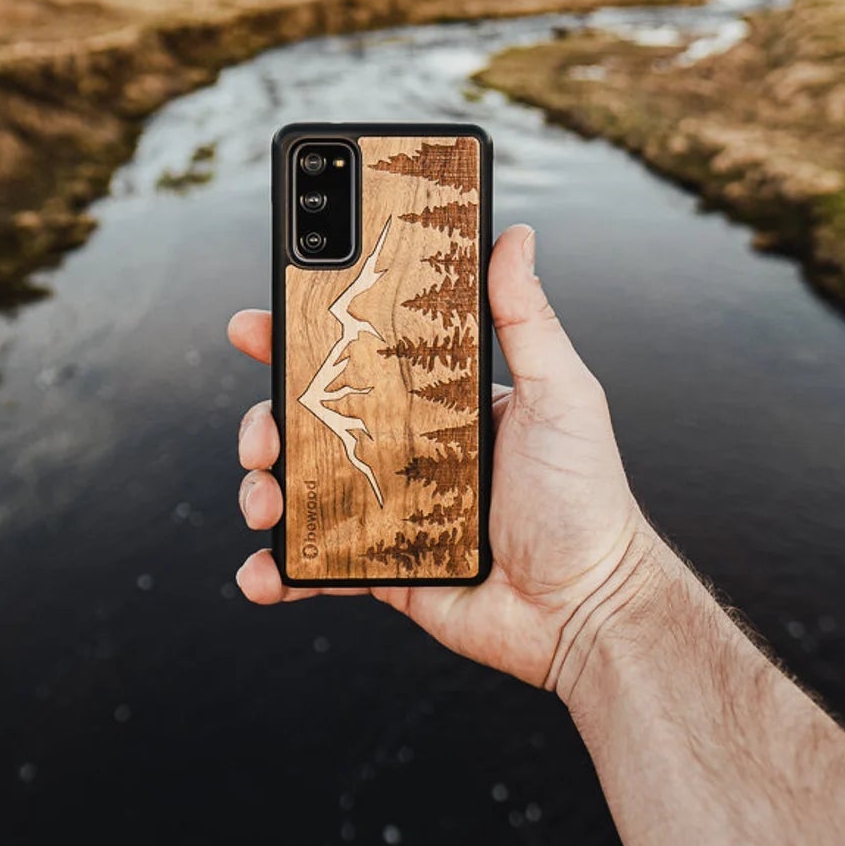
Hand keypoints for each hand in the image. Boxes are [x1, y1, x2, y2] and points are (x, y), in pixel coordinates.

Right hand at [227, 223, 660, 699]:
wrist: (588, 610)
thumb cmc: (586, 498)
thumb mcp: (562, 394)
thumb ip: (527, 318)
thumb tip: (513, 235)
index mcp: (437, 402)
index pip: (356, 357)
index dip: (299, 339)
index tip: (256, 323)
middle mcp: (404, 450)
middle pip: (309, 422)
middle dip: (264, 421)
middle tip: (260, 430)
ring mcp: (387, 511)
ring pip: (299, 489)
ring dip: (262, 491)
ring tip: (264, 504)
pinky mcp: (381, 571)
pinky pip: (313, 567)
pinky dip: (276, 572)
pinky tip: (263, 574)